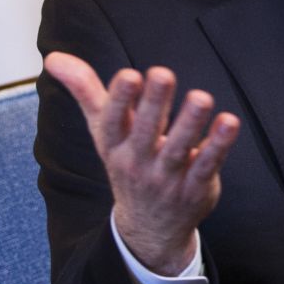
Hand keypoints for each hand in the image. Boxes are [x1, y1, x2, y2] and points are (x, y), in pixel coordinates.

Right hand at [44, 51, 239, 275]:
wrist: (150, 226)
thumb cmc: (127, 162)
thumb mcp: (104, 130)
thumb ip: (85, 91)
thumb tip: (54, 57)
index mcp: (115, 145)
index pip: (113, 121)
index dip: (119, 99)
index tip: (129, 75)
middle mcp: (139, 162)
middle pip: (146, 131)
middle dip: (154, 103)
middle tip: (162, 74)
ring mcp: (168, 177)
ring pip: (179, 148)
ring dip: (190, 122)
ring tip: (201, 97)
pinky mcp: (196, 186)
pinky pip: (208, 164)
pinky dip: (218, 144)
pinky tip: (229, 122)